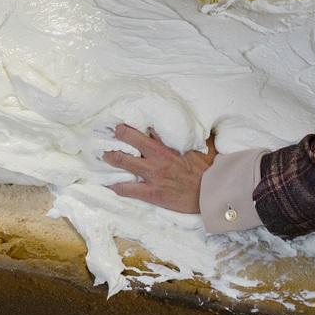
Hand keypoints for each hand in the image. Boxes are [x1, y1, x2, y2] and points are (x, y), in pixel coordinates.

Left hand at [101, 123, 218, 213]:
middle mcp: (157, 158)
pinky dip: (116, 186)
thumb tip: (195, 126)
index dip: (136, 124)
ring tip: (105, 155)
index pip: (148, 129)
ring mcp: (153, 176)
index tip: (126, 120)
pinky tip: (109, 183)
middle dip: (119, 134)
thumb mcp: (201, 148)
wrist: (209, 193)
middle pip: (132, 141)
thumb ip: (192, 137)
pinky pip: (128, 189)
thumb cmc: (206, 171)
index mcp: (169, 146)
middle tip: (110, 133)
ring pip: (125, 163)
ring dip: (112, 158)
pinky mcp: (151, 193)